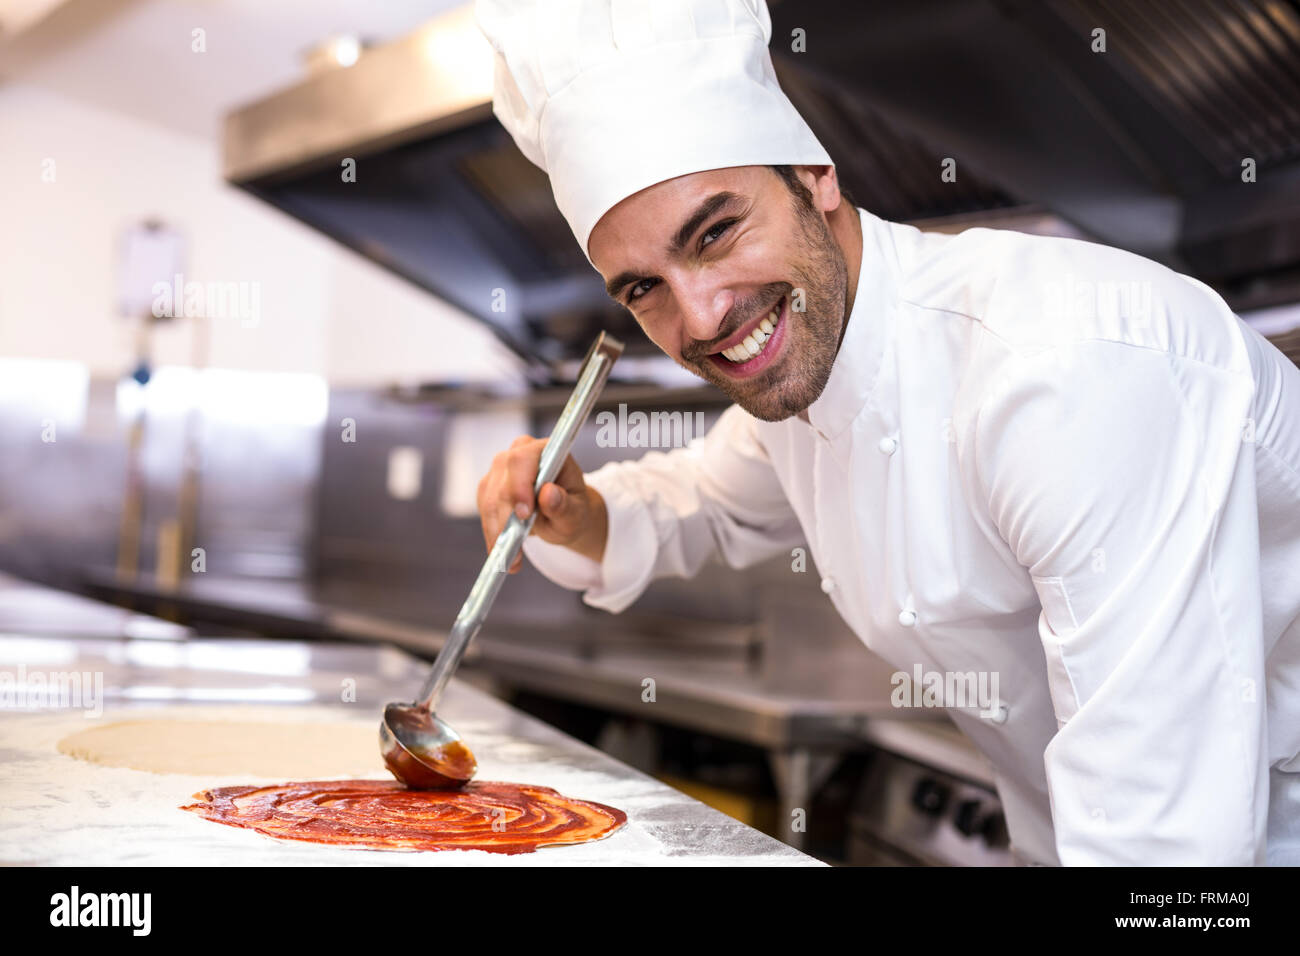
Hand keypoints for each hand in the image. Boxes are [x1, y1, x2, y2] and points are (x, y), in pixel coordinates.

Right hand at [476, 435, 607, 572]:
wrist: (562, 515)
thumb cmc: (572, 509)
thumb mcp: (576, 513)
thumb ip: (564, 504)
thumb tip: (548, 493)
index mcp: (545, 450)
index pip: (522, 460)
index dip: (519, 486)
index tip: (524, 515)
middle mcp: (518, 453)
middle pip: (501, 482)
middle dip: (507, 518)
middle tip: (516, 549)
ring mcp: (500, 470)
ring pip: (489, 500)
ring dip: (498, 532)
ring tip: (512, 560)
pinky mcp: (488, 487)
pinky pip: (484, 511)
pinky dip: (492, 534)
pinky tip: (502, 552)